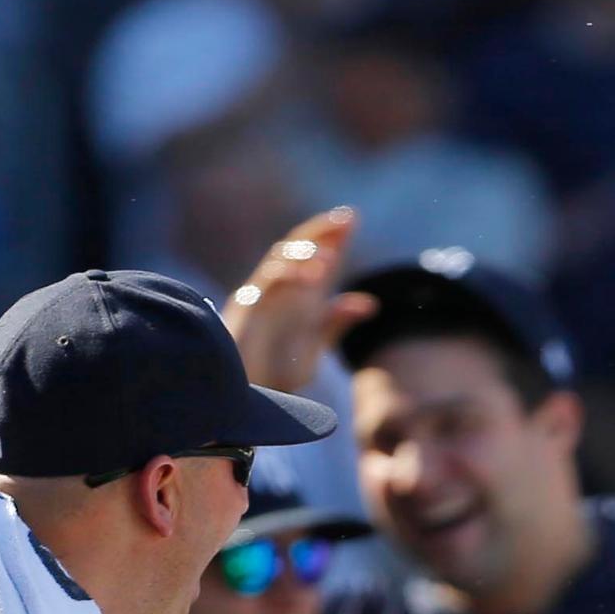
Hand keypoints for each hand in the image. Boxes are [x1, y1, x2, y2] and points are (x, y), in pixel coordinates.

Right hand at [227, 208, 374, 395]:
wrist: (245, 395)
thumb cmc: (274, 373)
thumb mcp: (314, 347)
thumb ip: (335, 323)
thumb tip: (370, 303)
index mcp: (300, 297)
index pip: (318, 257)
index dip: (334, 237)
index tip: (353, 218)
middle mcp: (281, 290)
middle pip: (299, 248)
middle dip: (322, 231)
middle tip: (346, 218)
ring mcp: (262, 294)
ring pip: (282, 259)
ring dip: (306, 254)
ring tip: (331, 259)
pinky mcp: (247, 306)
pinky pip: (267, 281)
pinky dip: (288, 275)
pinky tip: (310, 278)